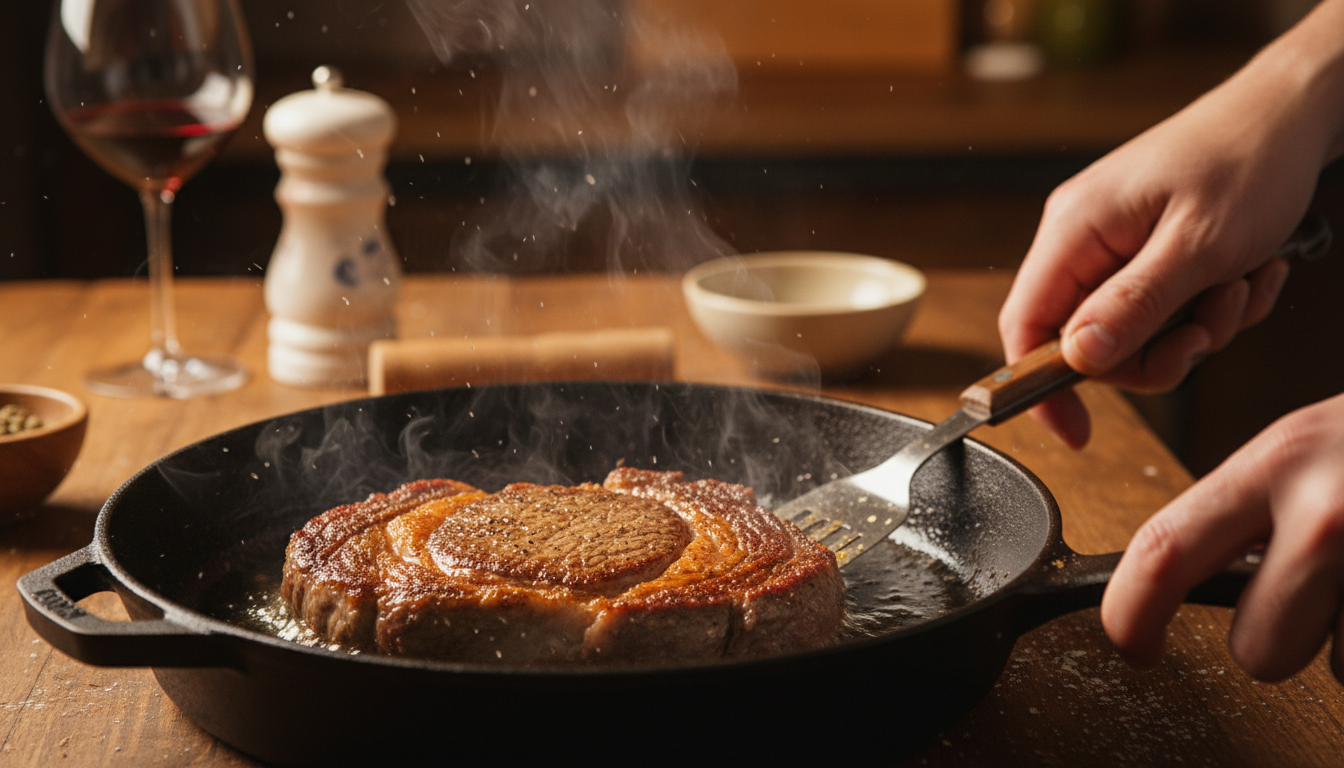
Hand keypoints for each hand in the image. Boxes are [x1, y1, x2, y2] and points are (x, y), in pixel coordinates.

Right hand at [998, 1, 1343, 447]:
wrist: (1292, 113)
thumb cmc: (1247, 159)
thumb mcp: (1197, 245)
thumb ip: (1134, 305)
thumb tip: (1079, 358)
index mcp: (1075, 229)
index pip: (1024, 324)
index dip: (1038, 384)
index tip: (1075, 430)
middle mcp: (1083, 238)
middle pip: (1086, 340)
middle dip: (1154, 352)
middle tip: (1204, 334)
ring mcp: (1114, 245)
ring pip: (1133, 333)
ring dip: (1195, 329)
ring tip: (1238, 287)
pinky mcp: (1146, 251)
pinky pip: (1164, 311)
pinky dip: (1210, 307)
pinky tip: (1246, 273)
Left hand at [1101, 392, 1343, 681]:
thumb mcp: (1309, 448)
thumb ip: (1250, 507)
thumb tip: (1182, 573)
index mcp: (1278, 463)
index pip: (1163, 552)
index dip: (1129, 615)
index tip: (1131, 642)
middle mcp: (1330, 511)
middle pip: (1258, 649)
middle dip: (1278, 639)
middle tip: (1315, 594)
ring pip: (1337, 665)